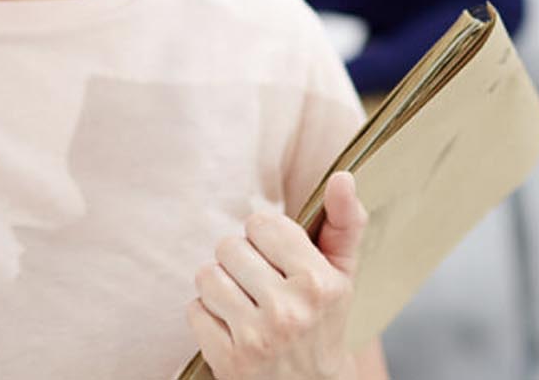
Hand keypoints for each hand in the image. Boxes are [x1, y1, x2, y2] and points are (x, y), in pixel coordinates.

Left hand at [188, 172, 366, 379]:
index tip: (276, 256)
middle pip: (229, 246)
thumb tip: (342, 176)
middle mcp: (289, 311)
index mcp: (319, 283)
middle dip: (239, 260)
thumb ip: (345, 222)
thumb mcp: (342, 274)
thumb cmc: (323, 321)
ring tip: (241, 300)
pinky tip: (229, 325)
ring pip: (207, 276)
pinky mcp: (228, 361)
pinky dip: (206, 315)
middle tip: (258, 282)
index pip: (262, 223)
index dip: (264, 236)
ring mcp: (256, 339)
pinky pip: (194, 310)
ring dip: (218, 285)